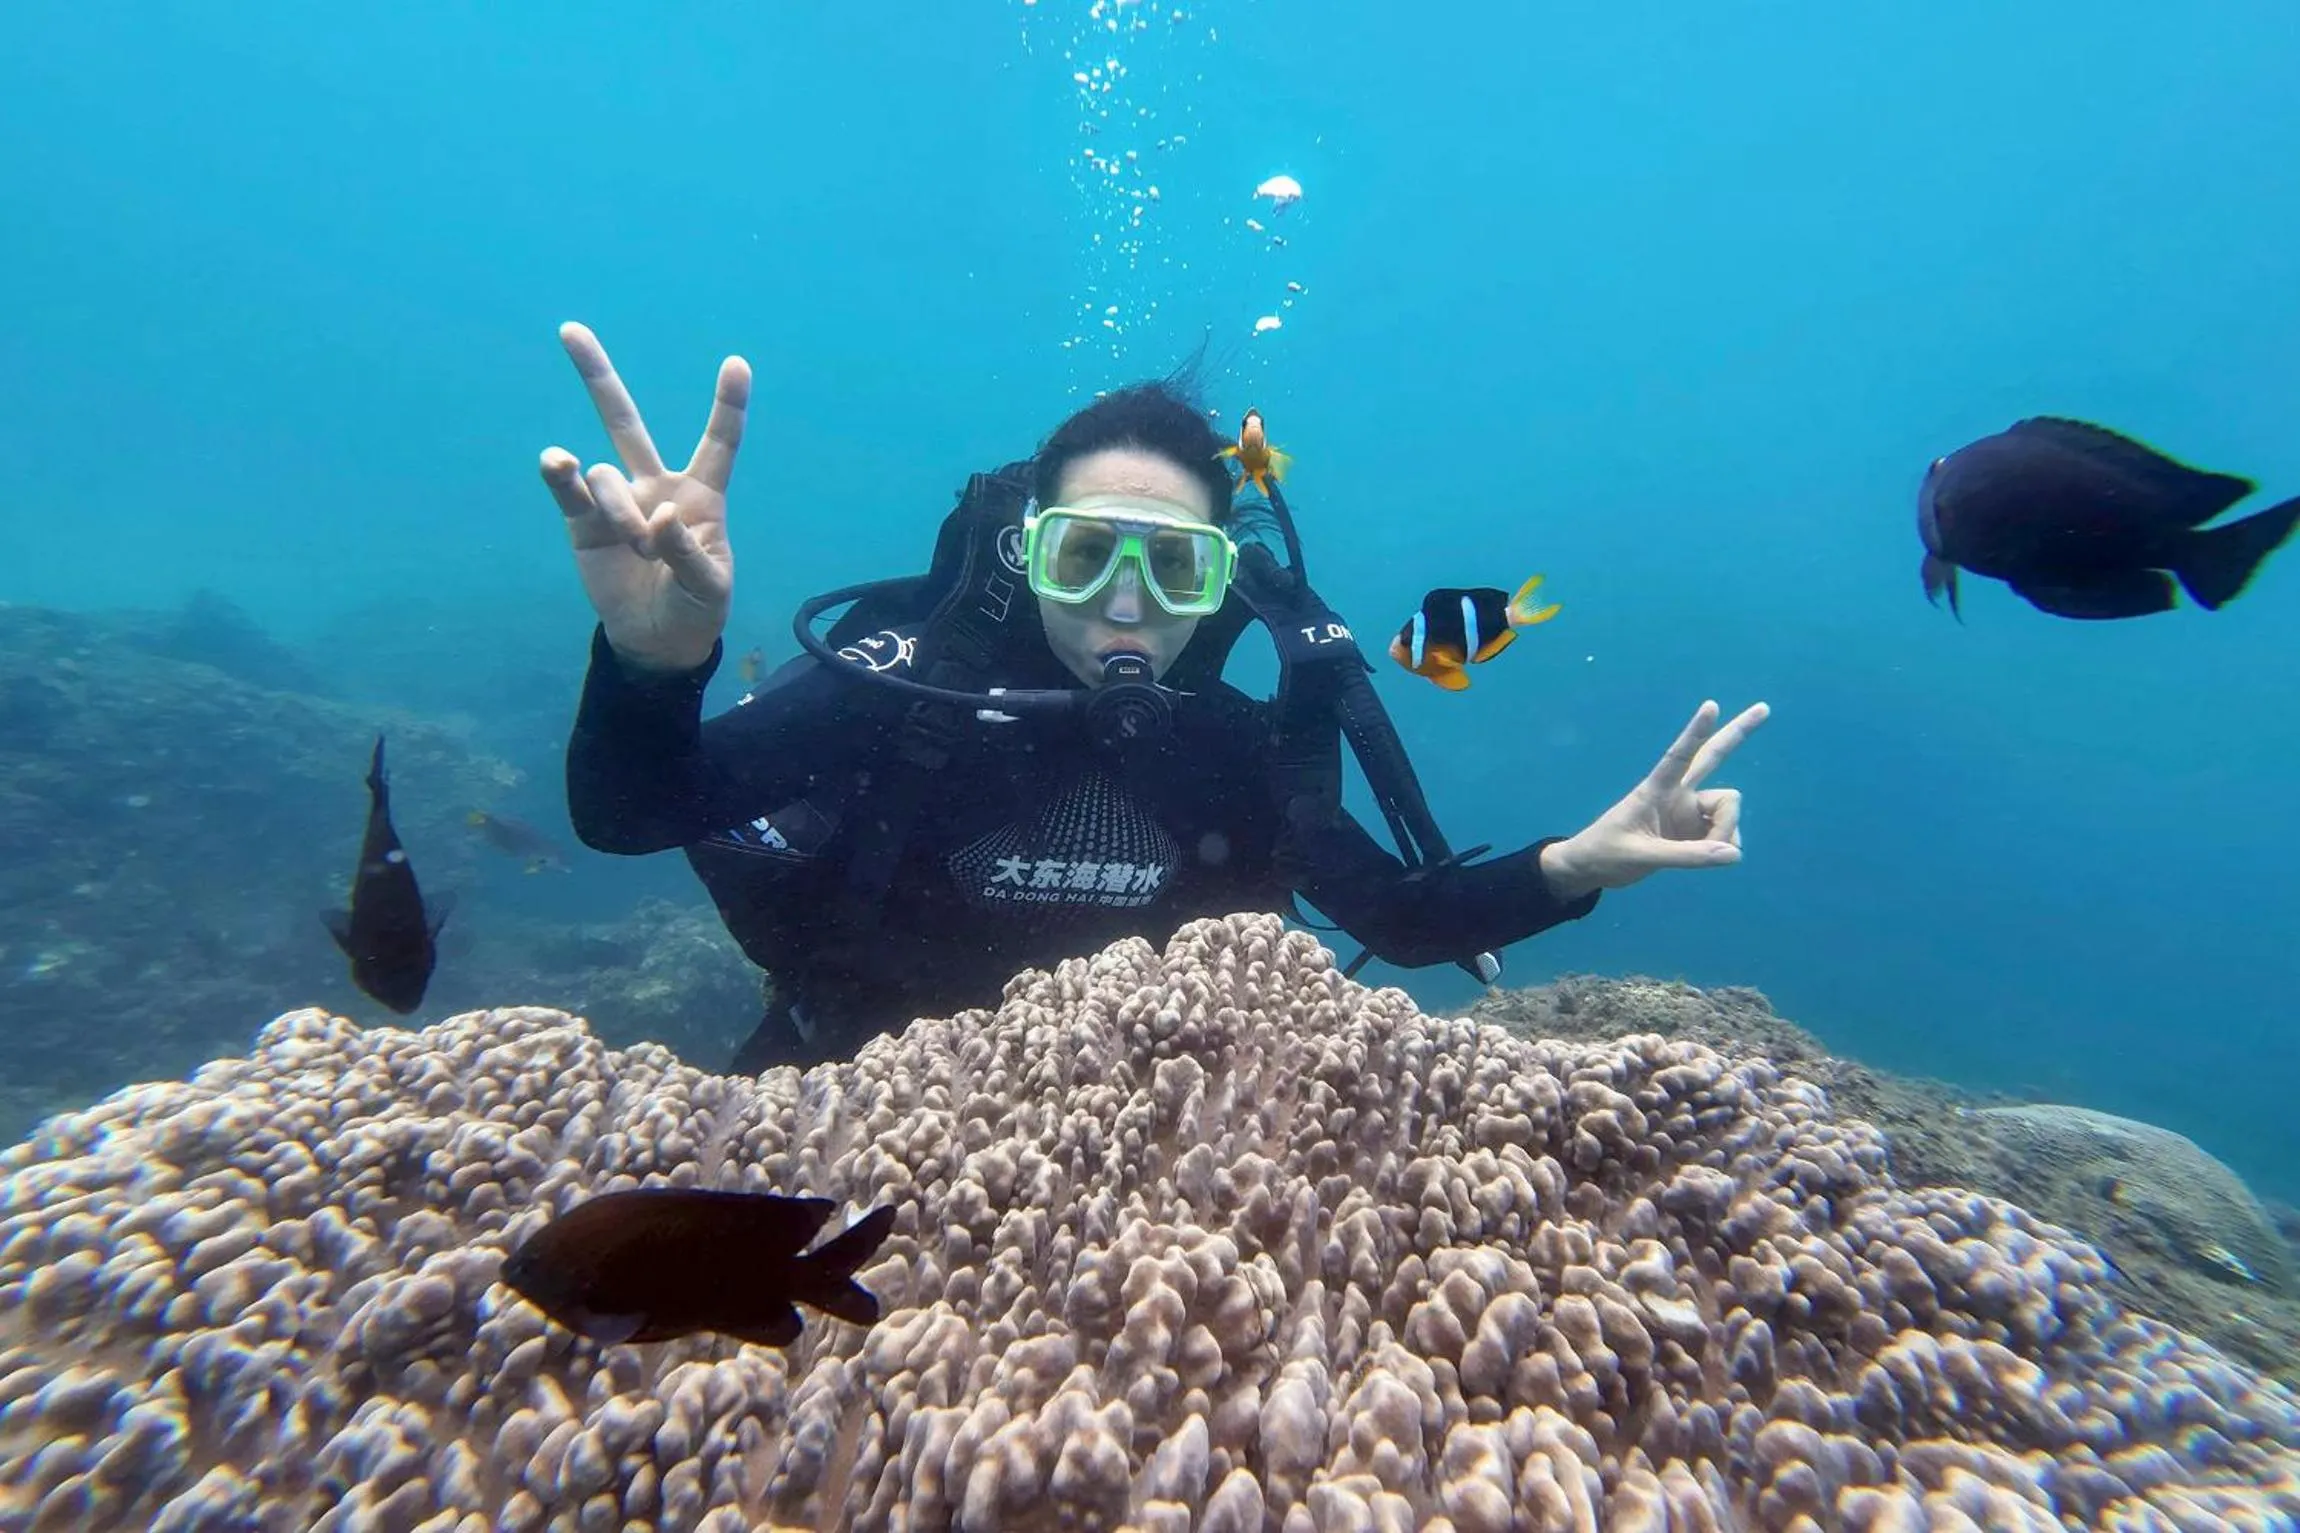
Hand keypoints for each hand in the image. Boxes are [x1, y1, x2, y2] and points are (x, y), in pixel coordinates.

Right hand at [540, 321, 750, 672]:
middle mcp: (654, 486)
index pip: (718, 443)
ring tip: (637, 550)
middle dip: (596, 377)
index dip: (727, 406)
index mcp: (701, 496)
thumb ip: (689, 550)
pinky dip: (561, 476)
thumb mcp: (709, 587)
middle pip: (624, 423)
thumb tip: (659, 516)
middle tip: (570, 330)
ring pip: (606, 477)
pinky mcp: (581, 523)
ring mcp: (614, 501)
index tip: (737, 362)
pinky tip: (557, 463)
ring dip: (622, 514)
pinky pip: (566, 489)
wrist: (655, 641)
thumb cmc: (696, 608)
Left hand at [1539, 700, 1769, 899]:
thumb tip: (1734, 854)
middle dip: (1738, 733)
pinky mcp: (1694, 830)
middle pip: (1713, 756)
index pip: (1678, 756)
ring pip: (1727, 810)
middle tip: (1763, 707)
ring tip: (1710, 856)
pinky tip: (1710, 858)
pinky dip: (1723, 848)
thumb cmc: (1607, 853)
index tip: (1711, 706)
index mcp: (1655, 790)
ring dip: (1727, 832)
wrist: (1593, 869)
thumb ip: (1687, 856)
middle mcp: (1677, 794)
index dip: (1696, 732)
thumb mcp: (1642, 856)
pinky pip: (1724, 835)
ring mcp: (1688, 811)